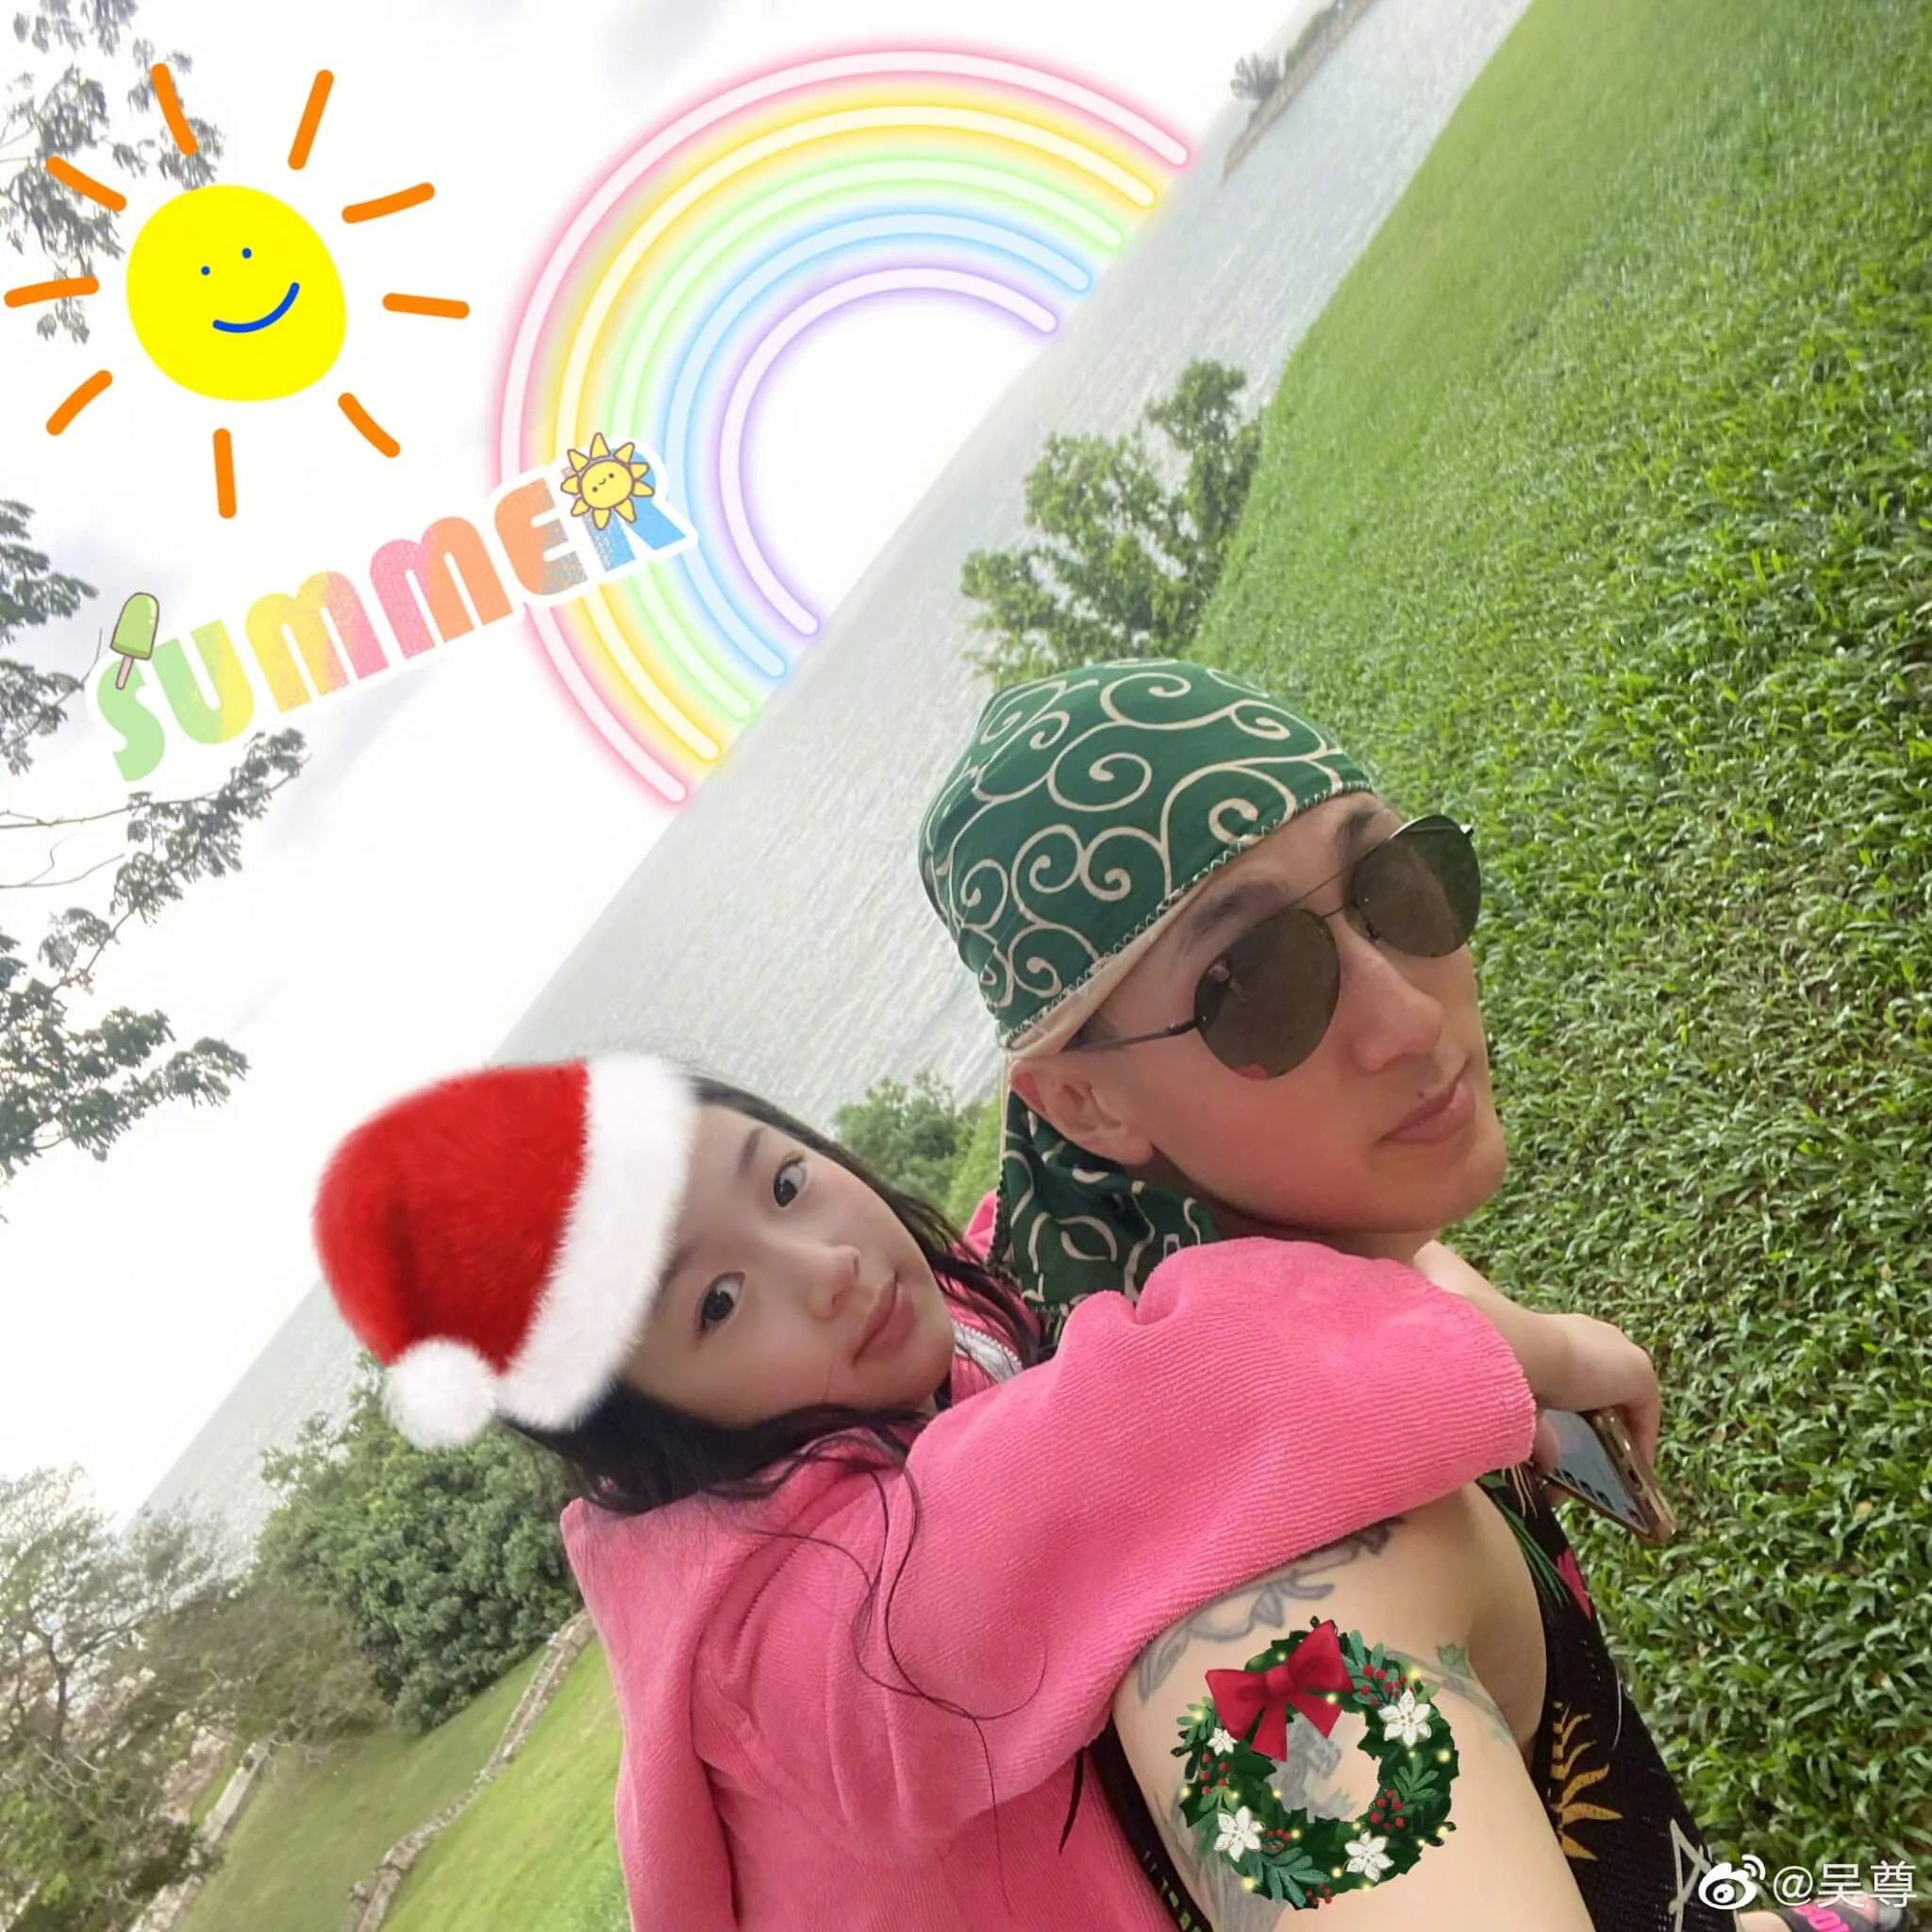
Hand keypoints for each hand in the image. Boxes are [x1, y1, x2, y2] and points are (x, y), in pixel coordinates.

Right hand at [1528, 1311, 1661, 1471]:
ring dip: (1622, 1427)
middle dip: (1604, 1415)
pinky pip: (1645, 1412)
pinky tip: (1630, 1469)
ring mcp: (1622, 1351)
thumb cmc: (1512, 1366)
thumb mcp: (1522, 1398)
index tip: (1575, 1431)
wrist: (1526, 1350)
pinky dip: (1639, 1439)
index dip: (1581, 1398)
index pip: (1583, 1366)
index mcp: (1565, 1333)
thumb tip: (1546, 1461)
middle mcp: (1596, 1336)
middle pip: (1610, 1381)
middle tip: (1596, 1450)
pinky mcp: (1640, 1373)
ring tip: (1616, 1463)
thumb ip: (1538, 1425)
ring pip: (1628, 1396)